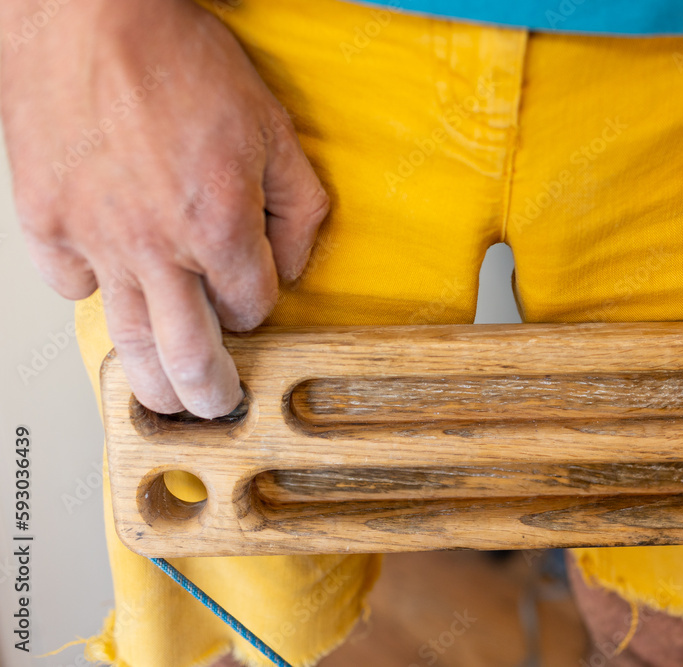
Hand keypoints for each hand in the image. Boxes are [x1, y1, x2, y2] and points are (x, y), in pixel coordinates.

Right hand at [1, 0, 328, 416]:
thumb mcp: (273, 126)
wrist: (88, 11)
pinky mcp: (46, 221)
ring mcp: (97, 240)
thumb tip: (294, 261)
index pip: (253, 308)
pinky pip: (70, 286)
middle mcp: (158, 248)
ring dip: (153, 383)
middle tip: (218, 406)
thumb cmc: (175, 57)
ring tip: (167, 401)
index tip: (254, 301)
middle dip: (212, 394)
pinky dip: (91, 294)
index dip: (260, 309)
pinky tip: (108, 288)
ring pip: (128, 342)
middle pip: (190, 356)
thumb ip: (298, 204)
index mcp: (221, 228)